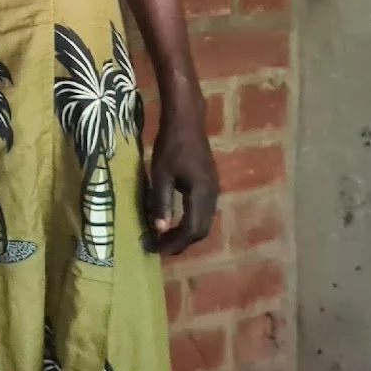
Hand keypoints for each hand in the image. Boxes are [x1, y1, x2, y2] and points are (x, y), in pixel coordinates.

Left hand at [147, 90, 217, 255]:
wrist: (186, 121)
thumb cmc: (171, 145)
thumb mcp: (161, 174)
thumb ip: (162, 202)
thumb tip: (160, 230)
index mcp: (201, 194)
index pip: (192, 229)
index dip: (175, 243)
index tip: (157, 249)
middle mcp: (213, 196)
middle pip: (201, 230)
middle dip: (181, 242)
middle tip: (160, 248)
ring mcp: (214, 189)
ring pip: (204, 221)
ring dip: (186, 233)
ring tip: (165, 238)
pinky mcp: (210, 184)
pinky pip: (203, 211)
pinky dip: (190, 222)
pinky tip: (175, 221)